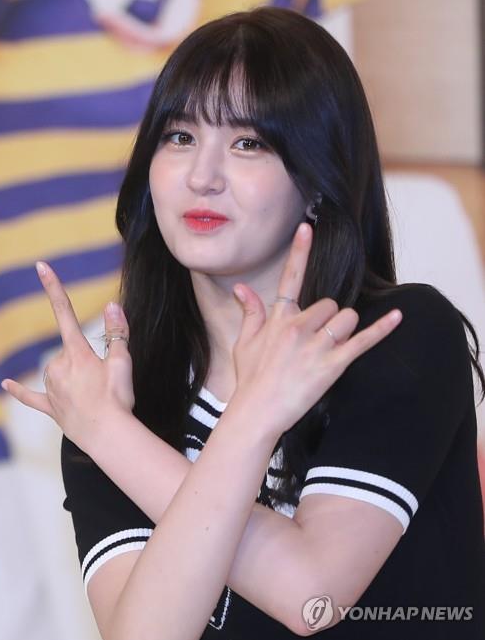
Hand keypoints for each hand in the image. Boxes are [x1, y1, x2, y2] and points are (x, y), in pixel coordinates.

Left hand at [1, 262, 133, 448]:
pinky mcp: (50, 406)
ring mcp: (52, 387)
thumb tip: (112, 304)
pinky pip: (31, 397)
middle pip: (69, 350)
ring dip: (74, 376)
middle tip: (106, 380)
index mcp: (77, 351)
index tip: (41, 267)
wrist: (108, 435)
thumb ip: (116, 331)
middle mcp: (58, 365)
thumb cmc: (117, 398)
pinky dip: (20, 391)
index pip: (65, 312)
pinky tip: (6, 385)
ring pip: (58, 371)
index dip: (53, 287)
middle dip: (86, 359)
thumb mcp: (122, 361)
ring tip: (95, 395)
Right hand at [230, 222, 402, 438]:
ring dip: (344, 329)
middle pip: (330, 303)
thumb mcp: (245, 342)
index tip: (307, 228)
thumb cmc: (251, 378)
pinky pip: (362, 341)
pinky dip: (381, 329)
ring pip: (346, 318)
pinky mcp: (332, 365)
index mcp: (279, 318)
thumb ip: (250, 311)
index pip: (291, 277)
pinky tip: (397, 317)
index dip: (299, 251)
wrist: (257, 411)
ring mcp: (316, 345)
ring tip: (331, 348)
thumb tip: (242, 287)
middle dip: (329, 318)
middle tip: (319, 339)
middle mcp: (298, 326)